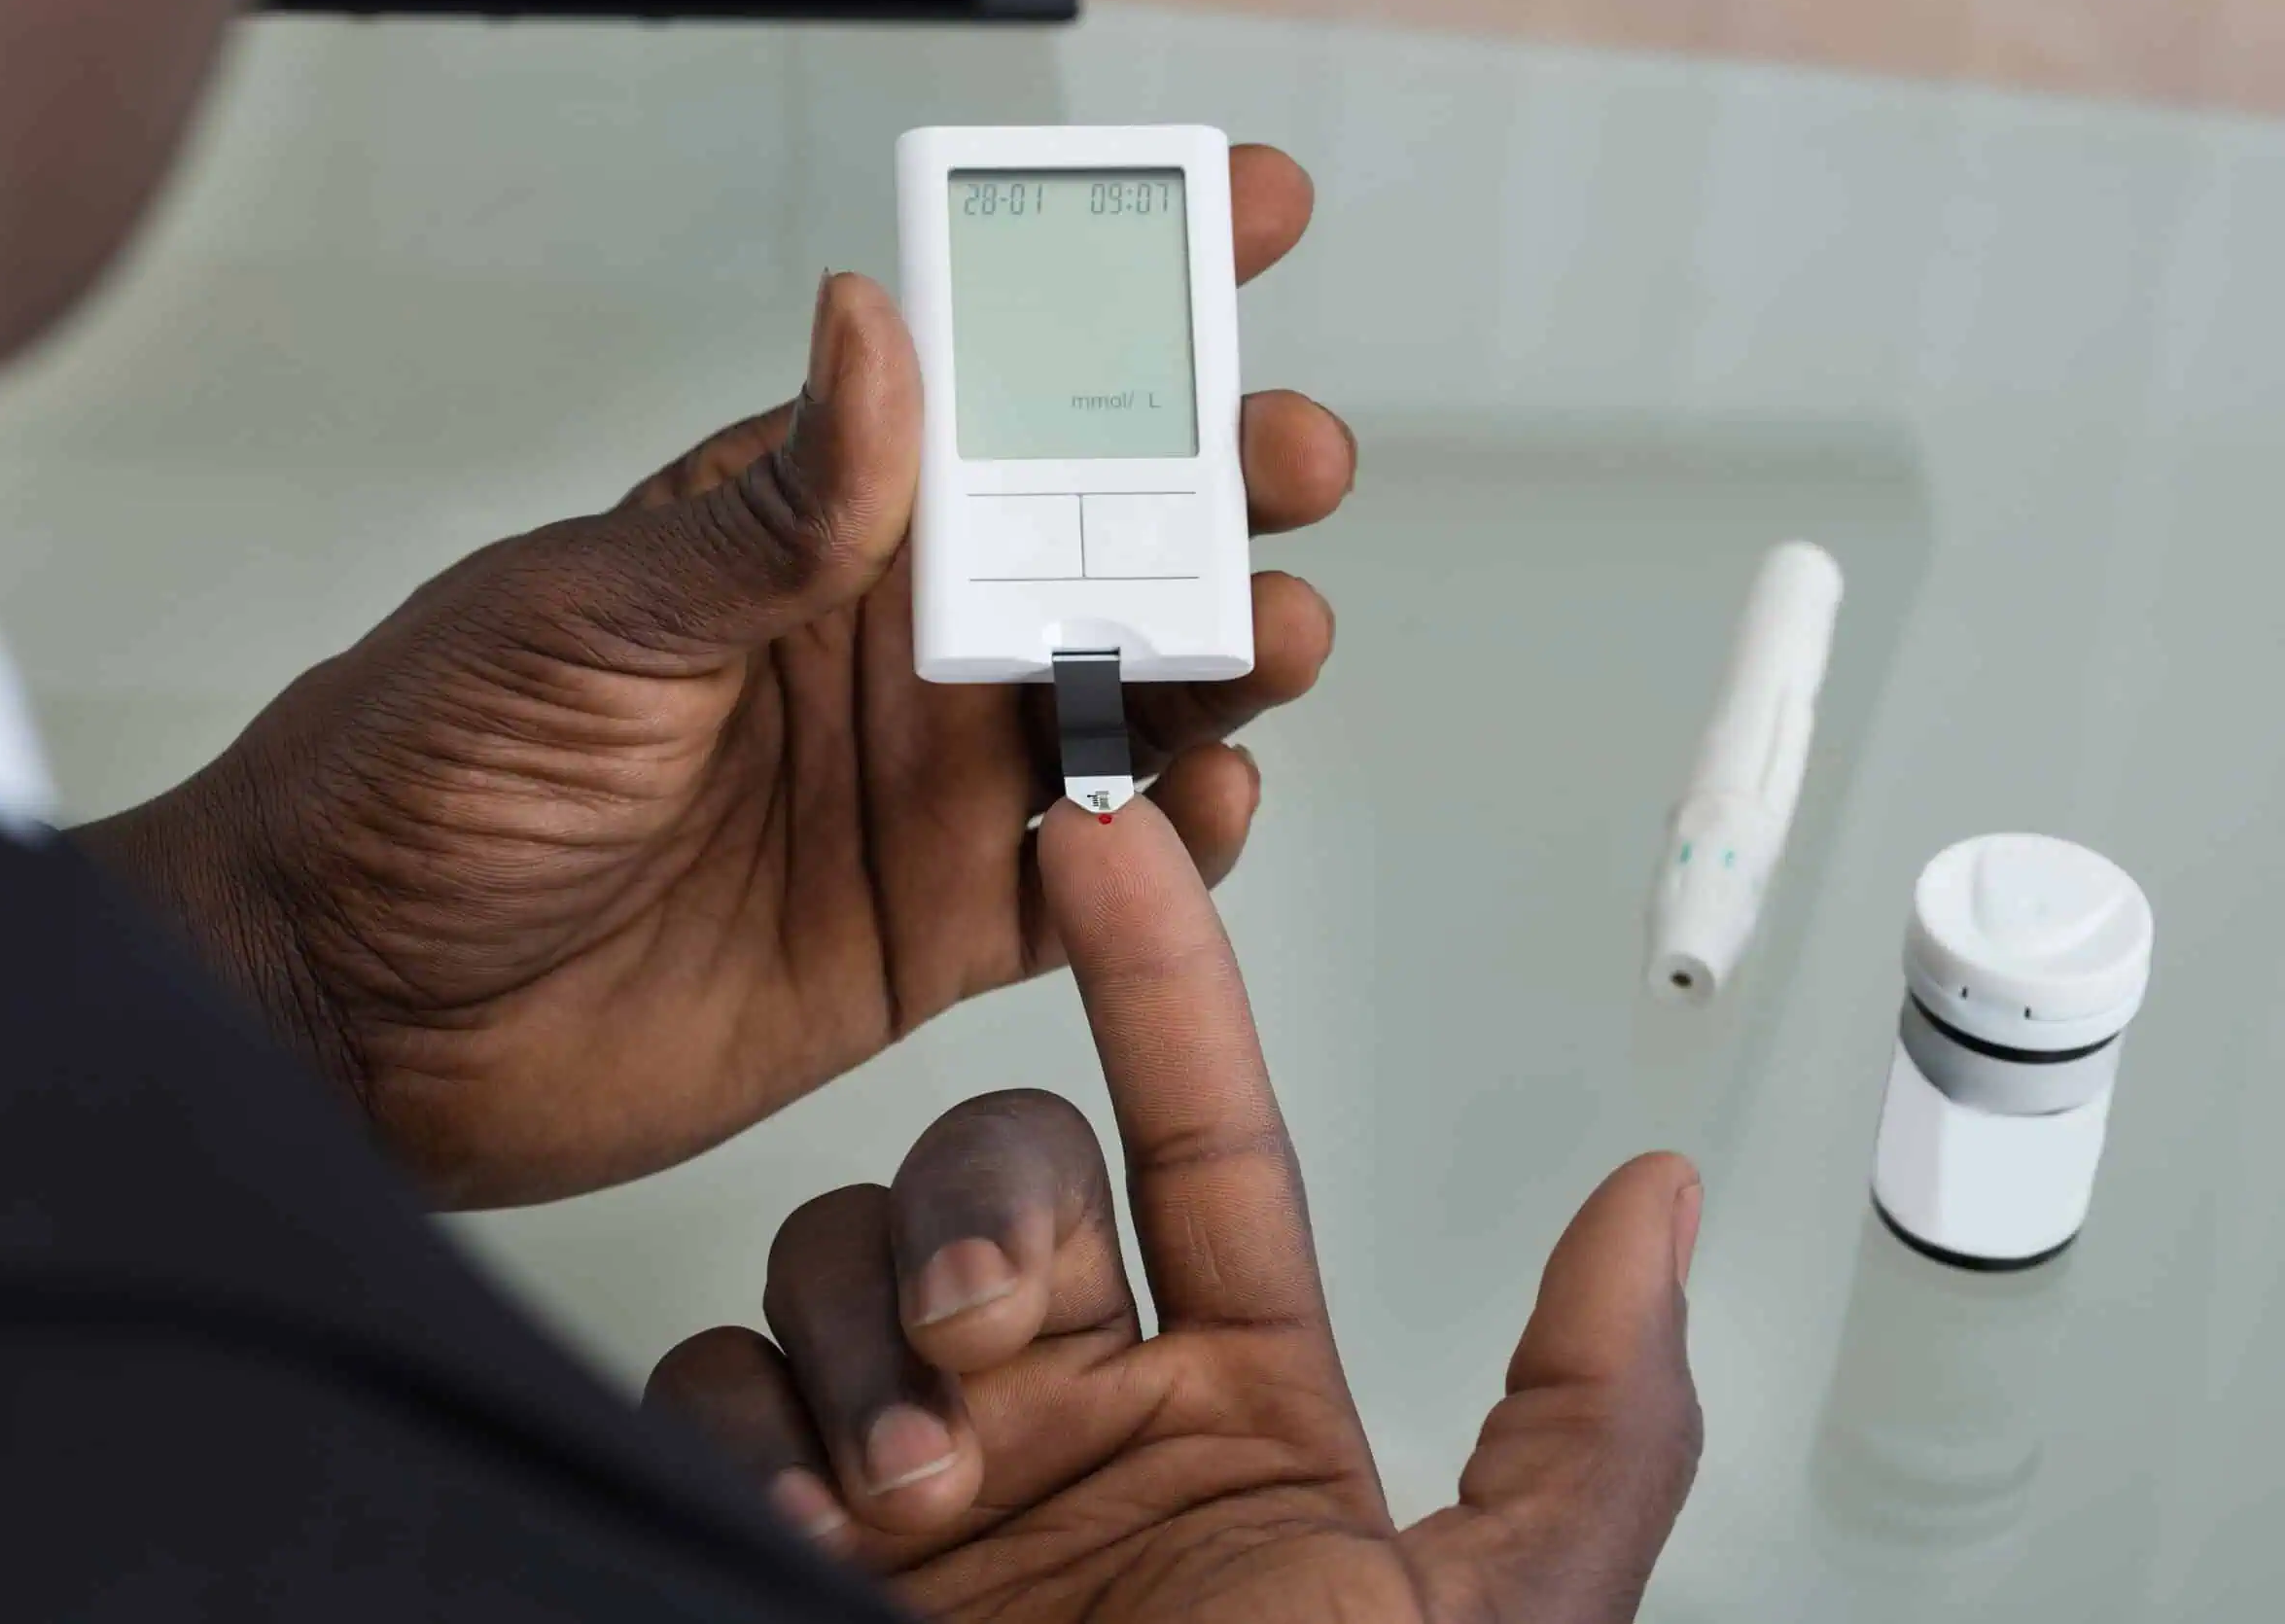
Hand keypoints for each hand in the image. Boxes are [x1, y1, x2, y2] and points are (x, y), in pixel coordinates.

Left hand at [76, 147, 1352, 1206]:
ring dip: (1226, 658)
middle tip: (1287, 458)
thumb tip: (877, 332)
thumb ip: (766, 509)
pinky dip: (1173, 841)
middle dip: (1223, 481)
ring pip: (1133, 696)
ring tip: (1275, 635)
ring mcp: (920, 783)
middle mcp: (885, 644)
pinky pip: (1097, 876)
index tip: (1247, 217)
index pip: (991, 384)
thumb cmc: (424, 780)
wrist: (359, 1016)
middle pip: (1105, 538)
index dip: (1124, 294)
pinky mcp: (934, 922)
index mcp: (806, 528)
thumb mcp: (587, 612)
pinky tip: (1207, 800)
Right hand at [648, 801, 1705, 1622]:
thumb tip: (1660, 1202)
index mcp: (1230, 1407)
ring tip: (912, 1492)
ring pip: (839, 1255)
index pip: (1192, 1131)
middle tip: (1002, 1343)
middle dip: (980, 1214)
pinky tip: (804, 1521)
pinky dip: (744, 1420)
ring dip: (864, 1332)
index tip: (1111, 843)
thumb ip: (1588, 1420)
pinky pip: (717, 1382)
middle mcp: (1061, 1417)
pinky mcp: (774, 1534)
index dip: (1158, 976)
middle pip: (984, 1171)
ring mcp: (912, 1473)